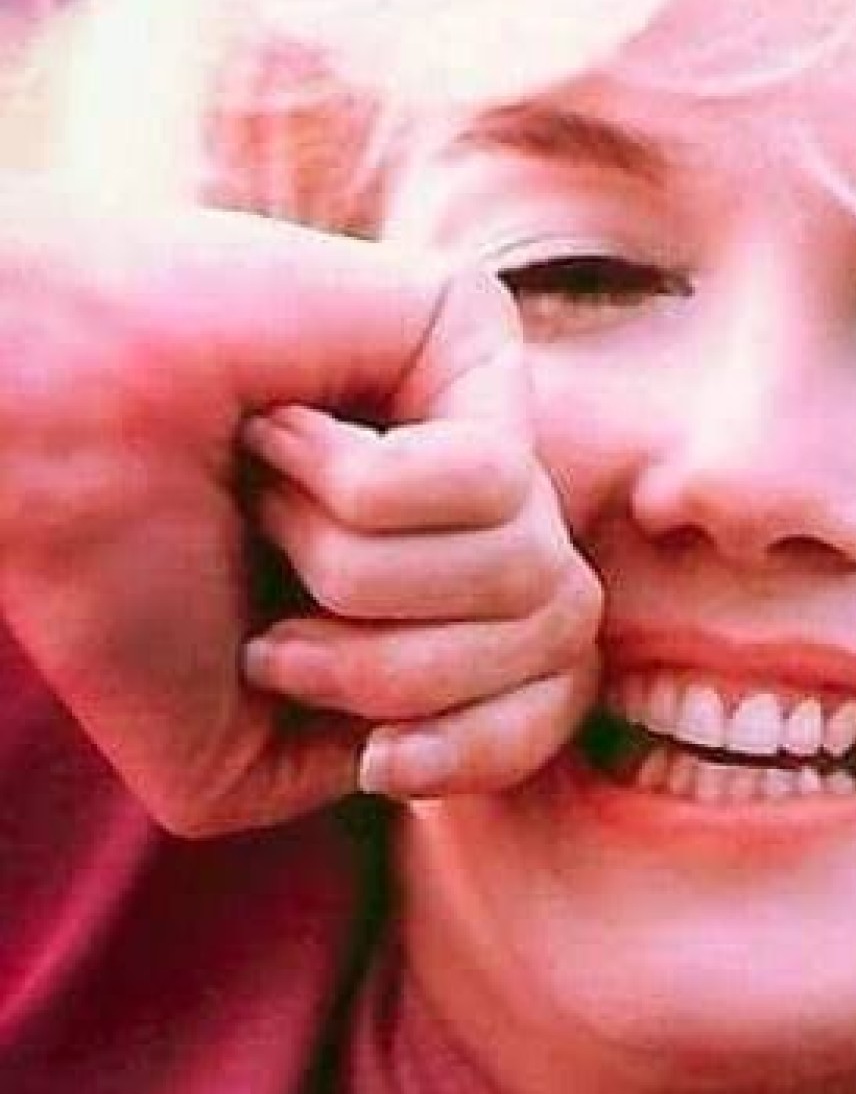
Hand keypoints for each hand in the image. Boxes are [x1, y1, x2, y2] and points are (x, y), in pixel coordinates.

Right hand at [0, 206, 594, 832]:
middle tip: (278, 627)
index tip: (381, 762)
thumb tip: (478, 735)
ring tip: (263, 503)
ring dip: (358, 571)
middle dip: (405, 670)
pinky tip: (281, 427)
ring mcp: (483, 412)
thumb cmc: (112, 578)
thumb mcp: (232, 755)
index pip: (564, 693)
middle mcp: (480, 505)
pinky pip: (490, 476)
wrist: (28, 435)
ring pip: (525, 562)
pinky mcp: (471, 328)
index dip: (487, 752)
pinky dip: (360, 488)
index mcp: (439, 591)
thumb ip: (377, 766)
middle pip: (561, 638)